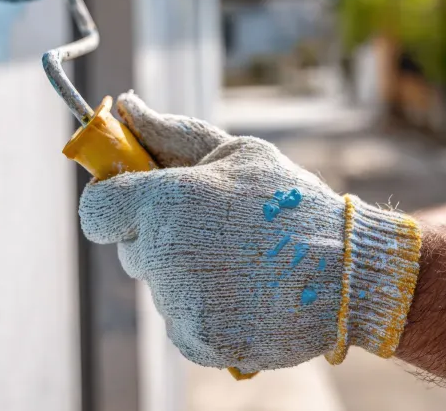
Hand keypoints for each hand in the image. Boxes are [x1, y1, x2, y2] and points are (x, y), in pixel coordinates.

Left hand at [78, 93, 421, 375]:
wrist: (348, 272)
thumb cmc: (291, 203)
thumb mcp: (236, 153)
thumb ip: (171, 133)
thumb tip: (124, 105)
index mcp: (165, 200)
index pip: (96, 209)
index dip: (113, 203)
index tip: (138, 200)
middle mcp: (163, 253)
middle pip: (131, 249)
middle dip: (160, 237)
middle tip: (214, 230)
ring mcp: (178, 303)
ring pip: (160, 287)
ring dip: (187, 275)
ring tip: (243, 262)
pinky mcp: (196, 340)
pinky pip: (181, 321)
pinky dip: (205, 311)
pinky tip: (245, 293)